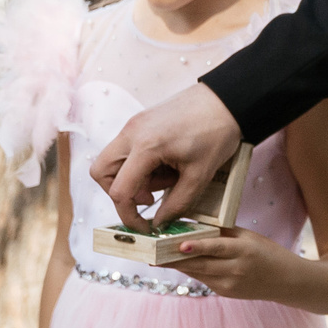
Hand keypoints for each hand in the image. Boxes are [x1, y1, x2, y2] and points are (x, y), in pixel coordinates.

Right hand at [87, 81, 242, 231]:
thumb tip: (159, 223)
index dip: (128, 216)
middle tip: (151, 197)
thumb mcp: (200, 175)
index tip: (144, 227)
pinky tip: (166, 164)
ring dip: (132, 178)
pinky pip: (126, 149)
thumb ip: (177, 204)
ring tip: (166, 176)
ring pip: (111, 161)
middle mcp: (132, 133)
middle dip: (121, 192)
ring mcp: (133, 125)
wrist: (226, 99)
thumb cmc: (217, 131)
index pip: (119, 191)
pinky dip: (139, 164)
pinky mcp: (140, 122)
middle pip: (101, 173)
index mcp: (146, 146)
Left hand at [160, 224, 292, 300]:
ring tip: (157, 259)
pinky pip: (204, 279)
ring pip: (198, 273)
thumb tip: (195, 225)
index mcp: (245, 251)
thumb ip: (224, 232)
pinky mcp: (226, 293)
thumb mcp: (249, 237)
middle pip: (201, 264)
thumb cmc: (267, 252)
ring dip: (178, 266)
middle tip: (152, 254)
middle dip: (175, 260)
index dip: (198, 247)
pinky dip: (192, 270)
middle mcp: (236, 269)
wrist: (286, 281)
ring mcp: (230, 284)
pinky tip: (179, 264)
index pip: (217, 248)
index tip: (179, 245)